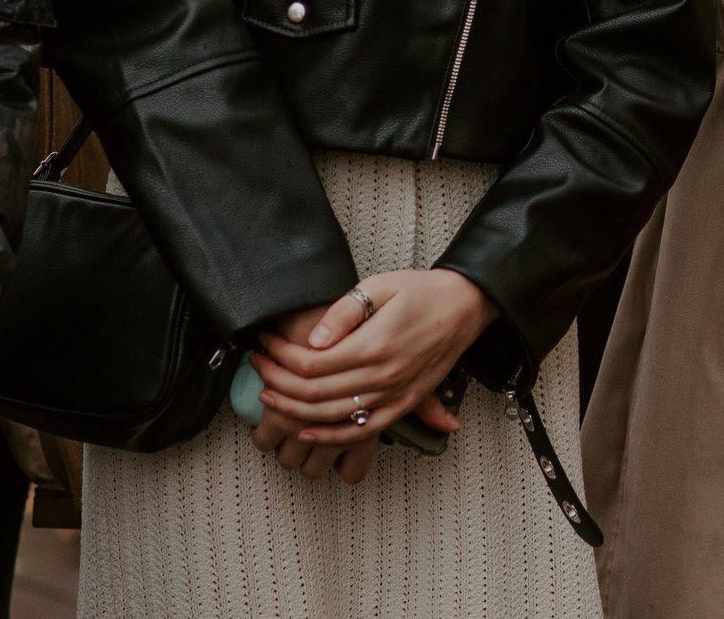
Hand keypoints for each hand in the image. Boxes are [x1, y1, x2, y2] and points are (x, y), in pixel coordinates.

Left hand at [247, 269, 498, 482]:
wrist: (465, 306)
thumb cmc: (422, 292)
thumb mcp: (379, 286)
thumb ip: (343, 314)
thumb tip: (313, 340)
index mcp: (374, 345)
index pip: (311, 363)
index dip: (281, 356)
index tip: (265, 344)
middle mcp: (383, 376)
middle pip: (315, 393)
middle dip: (278, 382)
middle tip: (258, 368)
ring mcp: (394, 395)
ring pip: (332, 417)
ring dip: (294, 411)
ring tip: (269, 397)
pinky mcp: (403, 405)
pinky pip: (361, 430)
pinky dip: (330, 436)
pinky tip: (307, 431)